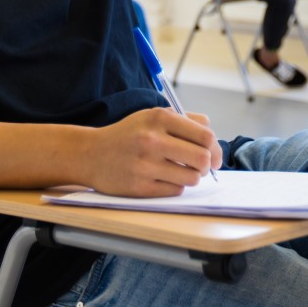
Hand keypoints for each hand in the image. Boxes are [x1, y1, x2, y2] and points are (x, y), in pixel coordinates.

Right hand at [87, 108, 221, 197]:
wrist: (91, 153)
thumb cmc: (129, 134)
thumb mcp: (153, 116)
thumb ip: (185, 121)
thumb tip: (213, 138)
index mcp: (159, 118)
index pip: (205, 136)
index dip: (215, 148)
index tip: (215, 155)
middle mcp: (153, 139)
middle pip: (202, 158)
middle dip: (208, 165)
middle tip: (202, 166)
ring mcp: (146, 164)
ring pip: (192, 177)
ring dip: (191, 176)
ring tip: (181, 171)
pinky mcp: (140, 186)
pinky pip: (175, 190)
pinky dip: (175, 185)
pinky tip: (164, 178)